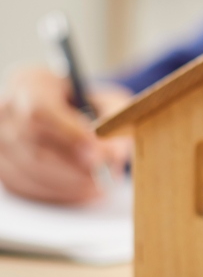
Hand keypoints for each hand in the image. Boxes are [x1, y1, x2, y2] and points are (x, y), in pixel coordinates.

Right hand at [0, 67, 132, 203]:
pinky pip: (27, 186)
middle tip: (106, 173)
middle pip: (33, 145)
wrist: (69, 115)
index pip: (40, 111)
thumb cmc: (91, 107)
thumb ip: (117, 123)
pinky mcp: (3, 166)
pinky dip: (59, 193)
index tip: (100, 152)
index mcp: (32, 83)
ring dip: (70, 182)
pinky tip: (84, 189)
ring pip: (29, 170)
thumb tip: (112, 154)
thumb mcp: (110, 103)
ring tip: (102, 183)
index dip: (70, 134)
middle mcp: (7, 110)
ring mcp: (0, 140)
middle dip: (74, 165)